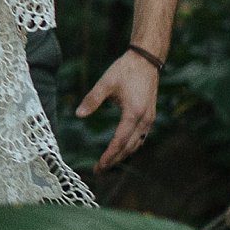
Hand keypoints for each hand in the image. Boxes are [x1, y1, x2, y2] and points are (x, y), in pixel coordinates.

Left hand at [76, 49, 161, 168]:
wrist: (147, 60)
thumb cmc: (126, 70)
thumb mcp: (106, 82)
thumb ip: (92, 99)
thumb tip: (78, 115)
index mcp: (134, 113)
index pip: (119, 141)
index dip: (109, 156)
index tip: (98, 166)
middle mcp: (144, 119)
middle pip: (129, 147)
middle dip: (114, 160)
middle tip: (99, 170)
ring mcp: (149, 118)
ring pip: (137, 144)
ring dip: (123, 155)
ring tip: (108, 163)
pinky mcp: (150, 115)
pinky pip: (141, 137)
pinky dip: (131, 146)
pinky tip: (121, 149)